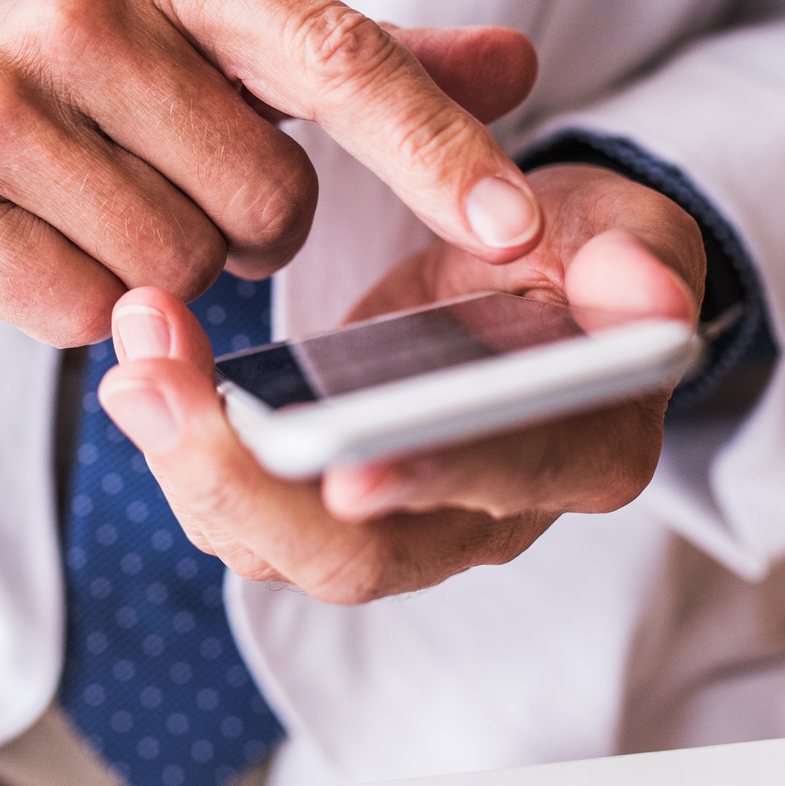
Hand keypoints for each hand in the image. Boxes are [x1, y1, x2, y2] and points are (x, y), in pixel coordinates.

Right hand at [0, 0, 544, 345]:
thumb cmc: (87, 77)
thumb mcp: (218, 41)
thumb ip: (364, 58)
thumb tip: (515, 64)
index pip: (337, 55)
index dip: (434, 147)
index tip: (519, 222)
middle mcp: (76, 9)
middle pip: (267, 199)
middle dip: (249, 227)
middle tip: (177, 183)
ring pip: (179, 270)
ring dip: (169, 274)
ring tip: (107, 209)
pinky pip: (87, 312)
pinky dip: (88, 308)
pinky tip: (46, 246)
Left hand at [95, 164, 704, 604]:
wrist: (532, 280)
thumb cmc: (581, 252)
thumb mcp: (623, 229)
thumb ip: (635, 258)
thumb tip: (650, 299)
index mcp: (584, 450)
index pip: (507, 481)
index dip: (432, 479)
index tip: (349, 471)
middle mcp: (487, 517)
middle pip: (362, 556)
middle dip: (249, 483)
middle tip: (159, 389)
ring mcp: (401, 525)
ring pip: (282, 547)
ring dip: (192, 466)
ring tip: (134, 367)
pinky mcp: (329, 505)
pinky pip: (245, 512)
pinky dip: (185, 450)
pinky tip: (141, 371)